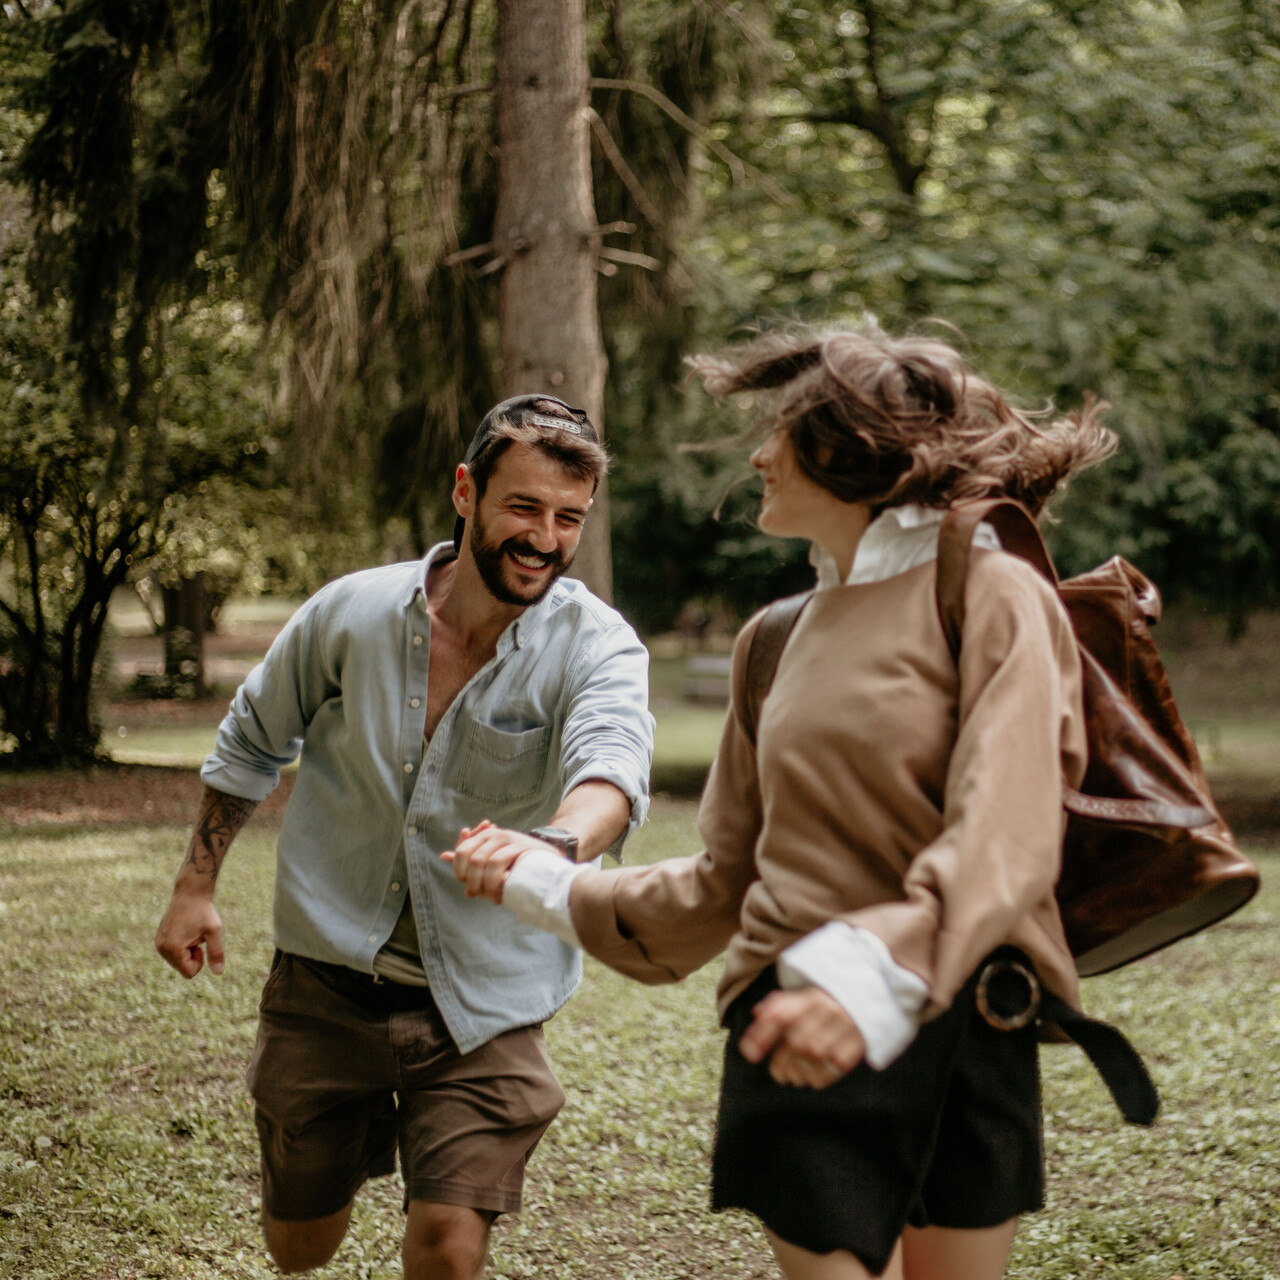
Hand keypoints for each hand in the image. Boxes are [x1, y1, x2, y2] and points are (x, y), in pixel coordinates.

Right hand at [155, 891, 224, 977]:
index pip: (188, 973)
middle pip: (182, 968)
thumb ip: (216, 953)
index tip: (201, 944)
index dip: (200, 962)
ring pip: (177, 962)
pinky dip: (182, 947)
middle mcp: (162, 948)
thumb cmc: (204, 911)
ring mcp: (159, 943)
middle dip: (193, 957)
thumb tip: (219, 973)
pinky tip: (186, 931)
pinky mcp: (159, 939)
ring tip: (191, 933)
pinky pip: (173, 954)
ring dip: (188, 952)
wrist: (190, 892)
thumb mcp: (215, 931)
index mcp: (173, 948)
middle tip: (197, 937)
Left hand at [442, 820, 562, 903]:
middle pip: (471, 858)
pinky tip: (500, 893)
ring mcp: (507, 839)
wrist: (548, 862)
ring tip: (491, 897)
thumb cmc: (517, 865)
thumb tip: (443, 855)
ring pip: (482, 862)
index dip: (460, 871)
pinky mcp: (519, 846)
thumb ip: (469, 860)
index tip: (469, 886)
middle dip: (472, 880)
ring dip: (484, 884)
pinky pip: (498, 864)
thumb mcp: (491, 862)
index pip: (462, 851)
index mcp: (485, 836)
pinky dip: (496, 882)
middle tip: (479, 894)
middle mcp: (494, 834)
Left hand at [738, 987, 865, 1087]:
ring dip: (799, 1071)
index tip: (749, 1052)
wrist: (873, 995)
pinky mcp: (860, 1042)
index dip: (762, 1033)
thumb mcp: (807, 996)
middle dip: (782, 1061)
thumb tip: (757, 1013)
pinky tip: (812, 1079)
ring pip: (815, 1054)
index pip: (781, 1014)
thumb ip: (781, 1004)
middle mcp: (828, 1009)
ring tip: (792, 1078)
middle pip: (797, 1040)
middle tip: (777, 1073)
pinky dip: (820, 1076)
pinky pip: (836, 1065)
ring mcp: (846, 1025)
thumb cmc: (830, 1000)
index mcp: (812, 996)